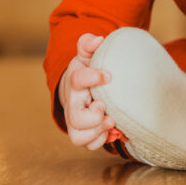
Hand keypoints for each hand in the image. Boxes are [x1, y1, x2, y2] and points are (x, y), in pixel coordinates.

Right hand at [59, 33, 115, 149]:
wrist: (79, 87)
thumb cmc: (87, 68)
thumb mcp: (87, 53)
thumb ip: (89, 43)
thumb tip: (98, 40)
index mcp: (75, 81)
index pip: (77, 80)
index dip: (92, 77)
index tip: (109, 75)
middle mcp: (72, 103)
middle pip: (75, 117)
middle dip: (93, 116)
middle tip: (105, 107)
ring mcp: (76, 120)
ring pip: (78, 136)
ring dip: (97, 132)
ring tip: (112, 121)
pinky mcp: (83, 132)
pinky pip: (88, 144)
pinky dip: (101, 140)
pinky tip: (112, 130)